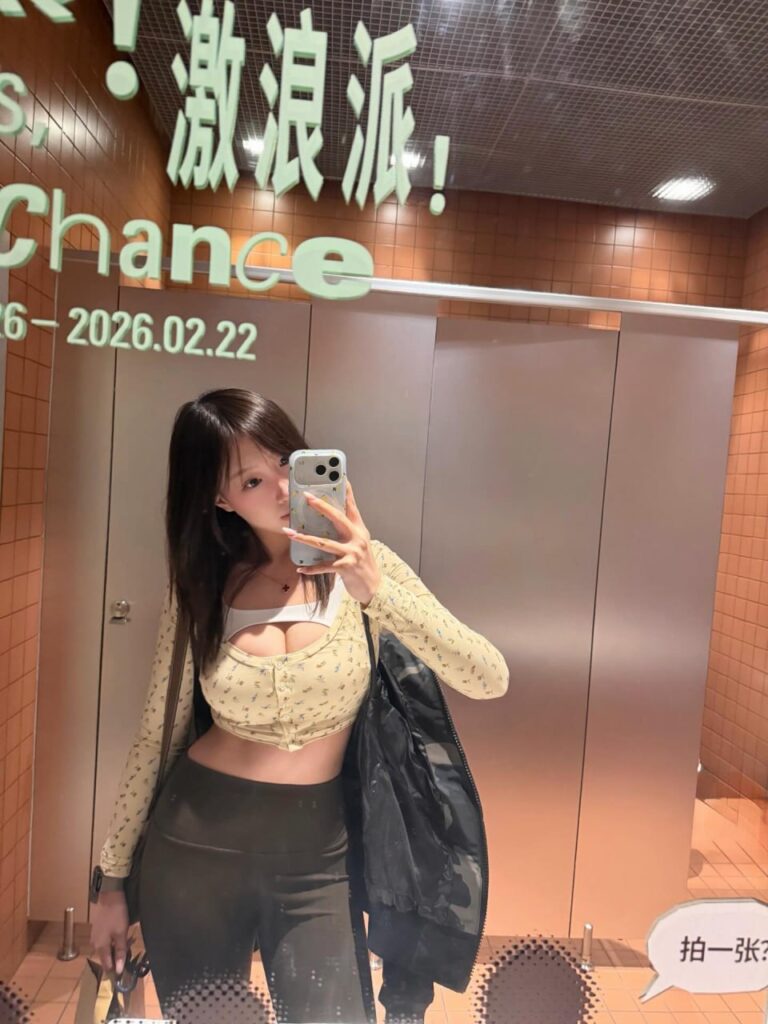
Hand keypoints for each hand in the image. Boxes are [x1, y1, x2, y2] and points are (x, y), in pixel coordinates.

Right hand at [90, 889, 128, 974]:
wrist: (110, 896)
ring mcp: (94, 937)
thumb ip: (120, 952)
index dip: (116, 969)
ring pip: (106, 949)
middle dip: (118, 956)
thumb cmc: (117, 915)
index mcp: (100, 947)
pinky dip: (113, 941)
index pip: (107, 966)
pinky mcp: (96, 930)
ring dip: (116, 948)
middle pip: (106, 957)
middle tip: (129, 947)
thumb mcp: (121, 934)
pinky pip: (105, 941)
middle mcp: (94, 944)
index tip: (127, 968)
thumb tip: (119, 970)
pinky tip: (120, 934)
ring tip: (127, 939)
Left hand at [282, 480, 381, 605]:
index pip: (352, 506)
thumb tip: (328, 520)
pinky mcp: (346, 568)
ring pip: (325, 542)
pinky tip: (300, 568)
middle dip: (321, 506)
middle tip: (306, 497)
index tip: (340, 475)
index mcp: (359, 529)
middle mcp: (357, 538)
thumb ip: (347, 531)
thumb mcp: (359, 543)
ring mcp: (352, 552)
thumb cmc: (363, 563)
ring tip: (290, 533)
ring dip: (305, 538)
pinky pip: (324, 566)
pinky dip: (311, 568)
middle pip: (337, 518)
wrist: (374, 587)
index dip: (346, 491)